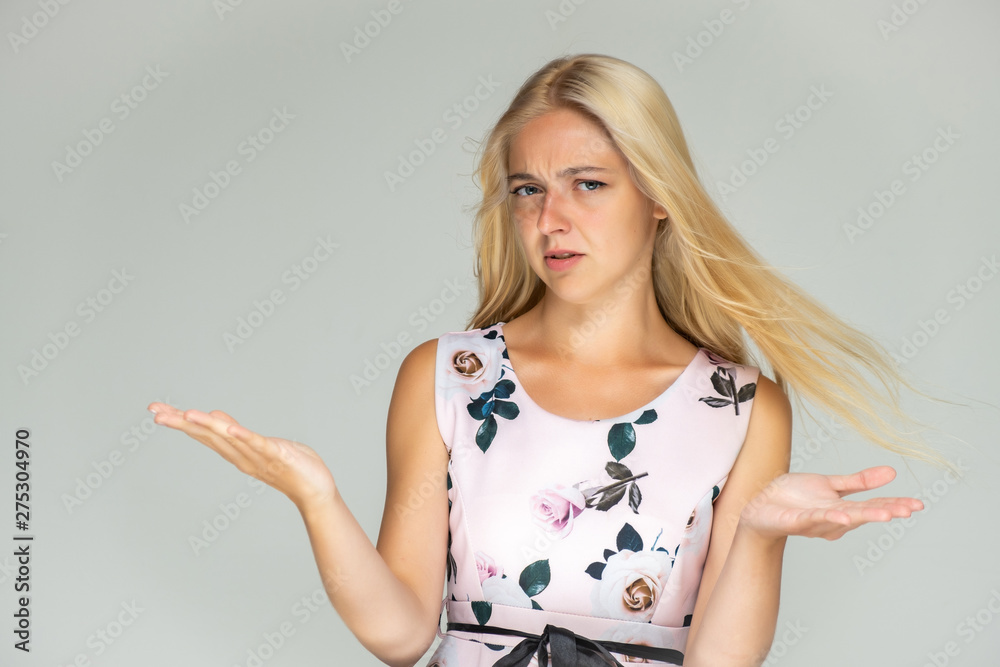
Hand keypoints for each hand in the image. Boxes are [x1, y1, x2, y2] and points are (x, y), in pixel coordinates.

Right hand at [148, 402, 336, 511]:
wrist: (316, 491)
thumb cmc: (289, 466)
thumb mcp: (259, 444)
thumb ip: (236, 432)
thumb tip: (214, 416)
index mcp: (235, 451)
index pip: (202, 434)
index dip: (179, 422)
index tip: (155, 410)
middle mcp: (241, 455)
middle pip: (207, 436)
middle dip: (181, 423)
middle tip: (155, 413)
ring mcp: (257, 456)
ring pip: (228, 439)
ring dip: (207, 426)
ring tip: (187, 414)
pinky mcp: (277, 455)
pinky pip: (257, 444)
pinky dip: (243, 436)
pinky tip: (230, 428)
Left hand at [738, 466, 923, 540]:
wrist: (761, 505)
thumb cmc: (795, 497)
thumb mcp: (830, 483)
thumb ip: (860, 481)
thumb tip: (892, 472)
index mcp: (844, 509)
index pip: (873, 506)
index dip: (895, 505)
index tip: (918, 504)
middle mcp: (834, 520)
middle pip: (863, 514)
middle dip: (886, 512)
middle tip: (909, 510)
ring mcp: (816, 521)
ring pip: (843, 517)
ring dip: (864, 516)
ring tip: (887, 514)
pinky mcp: (796, 521)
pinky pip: (814, 519)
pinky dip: (829, 518)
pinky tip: (843, 516)